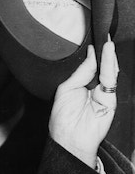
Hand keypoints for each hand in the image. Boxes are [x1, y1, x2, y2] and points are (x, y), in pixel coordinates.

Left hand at [49, 40, 117, 167]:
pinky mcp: (111, 98)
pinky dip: (109, 65)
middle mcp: (94, 87)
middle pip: (101, 66)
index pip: (90, 65)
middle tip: (103, 35)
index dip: (93, 53)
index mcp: (82, 85)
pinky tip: (108, 53)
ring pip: (108, 70)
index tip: (95, 39)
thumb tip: (91, 54)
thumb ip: (81, 72)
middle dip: (103, 52)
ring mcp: (104, 93)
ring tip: (106, 41)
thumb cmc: (63, 117)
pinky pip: (110, 79)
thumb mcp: (66, 88)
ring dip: (108, 55)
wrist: (69, 138)